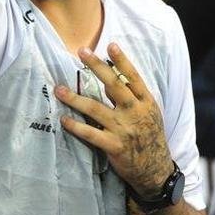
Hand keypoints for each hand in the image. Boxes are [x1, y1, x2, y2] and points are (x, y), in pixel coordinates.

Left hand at [55, 42, 173, 197]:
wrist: (155, 170)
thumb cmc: (149, 136)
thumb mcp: (149, 114)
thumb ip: (133, 97)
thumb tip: (113, 76)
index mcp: (146, 103)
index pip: (134, 78)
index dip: (122, 61)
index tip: (110, 45)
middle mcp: (136, 113)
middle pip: (115, 86)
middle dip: (98, 68)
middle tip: (82, 52)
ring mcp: (125, 130)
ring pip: (97, 109)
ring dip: (75, 98)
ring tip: (59, 89)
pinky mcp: (114, 146)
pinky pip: (91, 134)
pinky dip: (76, 127)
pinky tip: (63, 120)